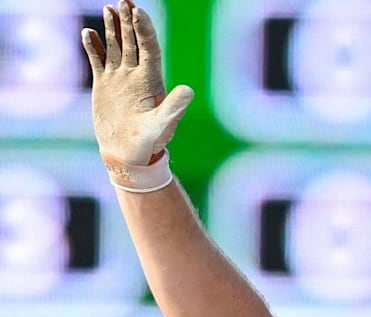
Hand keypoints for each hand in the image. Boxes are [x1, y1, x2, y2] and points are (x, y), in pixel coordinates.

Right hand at [82, 0, 192, 165]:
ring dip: (113, 28)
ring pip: (116, 47)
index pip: (149, 47)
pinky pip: (98, 61)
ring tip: (109, 8)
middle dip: (129, 21)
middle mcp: (135, 75)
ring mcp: (119, 78)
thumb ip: (174, 107)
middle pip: (133, 41)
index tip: (138, 11)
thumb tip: (189, 90)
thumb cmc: (149, 142)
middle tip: (124, 0)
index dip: (144, 29)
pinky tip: (89, 33)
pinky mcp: (104, 85)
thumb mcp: (163, 124)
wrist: (128, 154)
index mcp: (151, 80)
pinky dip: (93, 47)